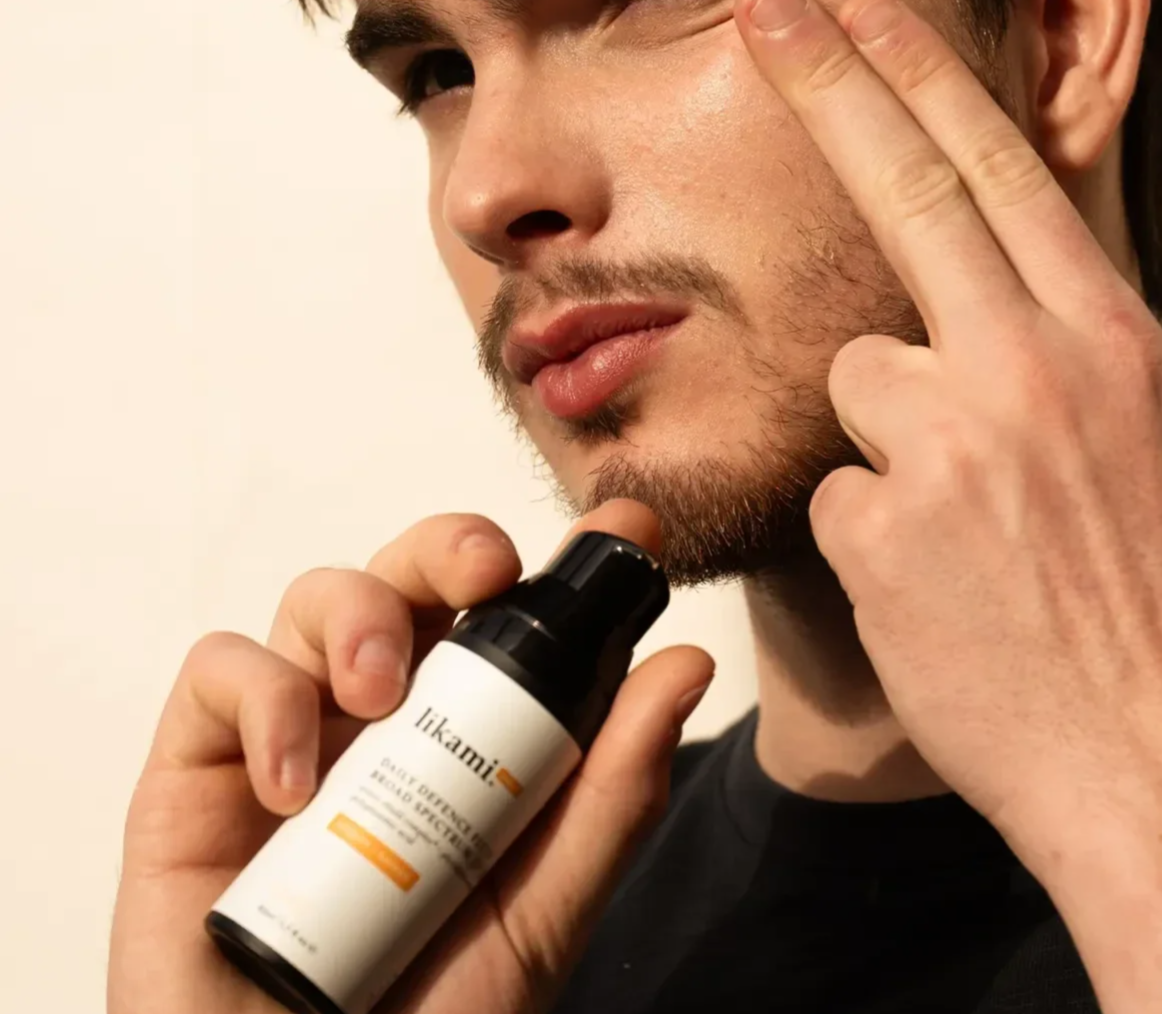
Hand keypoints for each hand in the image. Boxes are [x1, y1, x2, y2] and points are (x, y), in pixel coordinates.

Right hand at [109, 503, 712, 1013]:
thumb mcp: (544, 910)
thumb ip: (614, 793)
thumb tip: (689, 663)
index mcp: (469, 731)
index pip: (516, 613)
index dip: (565, 558)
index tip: (623, 527)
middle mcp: (383, 716)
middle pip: (413, 572)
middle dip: (452, 544)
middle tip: (489, 574)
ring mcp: (291, 735)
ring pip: (319, 596)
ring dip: (360, 615)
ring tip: (381, 696)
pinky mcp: (195, 773)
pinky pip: (218, 671)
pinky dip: (261, 698)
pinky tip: (294, 786)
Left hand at [736, 0, 1161, 1012]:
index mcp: (1110, 343)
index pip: (1001, 173)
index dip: (924, 79)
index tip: (863, 11)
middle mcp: (1022, 372)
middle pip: (902, 195)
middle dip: (829, 85)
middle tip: (764, 5)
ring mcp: (942, 449)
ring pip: (865, 378)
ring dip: (900, 428)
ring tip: (978, 524)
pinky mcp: (874, 532)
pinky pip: (842, 492)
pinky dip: (881, 527)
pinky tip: (946, 587)